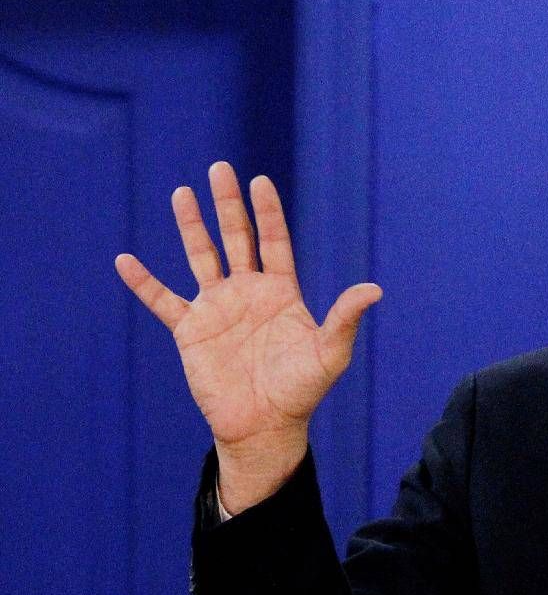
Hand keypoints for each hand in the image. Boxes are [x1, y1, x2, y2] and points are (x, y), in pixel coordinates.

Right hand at [115, 162, 381, 512]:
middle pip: (236, 238)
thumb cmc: (302, 391)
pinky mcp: (190, 331)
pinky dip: (143, 283)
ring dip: (191, 226)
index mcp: (281, 293)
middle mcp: (248, 293)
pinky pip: (162, 301)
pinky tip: (124, 261)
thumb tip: (375, 290)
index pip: (273, 242)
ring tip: (181, 192)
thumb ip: (345, 318)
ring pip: (201, 256)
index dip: (267, 212)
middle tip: (220, 168)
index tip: (259, 181)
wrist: (265, 426)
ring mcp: (217, 309)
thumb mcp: (329, 353)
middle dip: (228, 204)